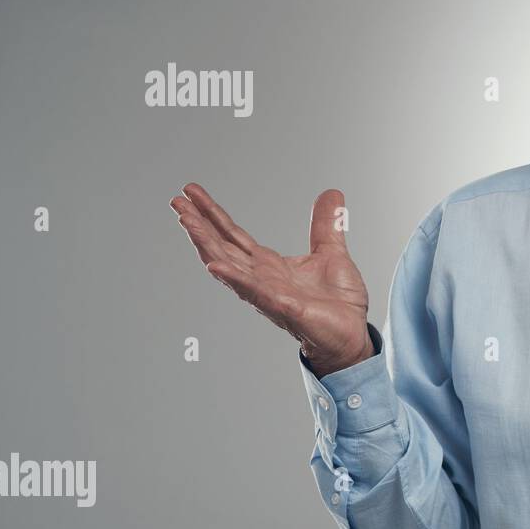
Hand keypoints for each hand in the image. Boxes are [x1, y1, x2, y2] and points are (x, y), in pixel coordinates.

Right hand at [170, 183, 374, 377]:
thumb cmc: (338, 303)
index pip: (233, 235)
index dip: (212, 213)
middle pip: (221, 247)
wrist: (353, 336)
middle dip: (198, 225)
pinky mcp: (284, 308)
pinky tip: (215, 265)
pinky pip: (255, 291)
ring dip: (206, 244)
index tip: (190, 192)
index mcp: (269, 265)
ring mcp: (268, 294)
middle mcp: (261, 278)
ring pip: (229, 266)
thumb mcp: (332, 253)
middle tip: (176, 202)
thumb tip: (331, 192)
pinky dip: (235, 278)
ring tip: (186, 221)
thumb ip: (326, 225)